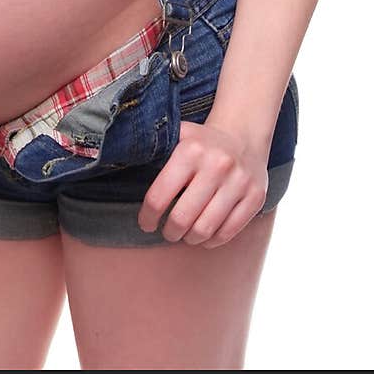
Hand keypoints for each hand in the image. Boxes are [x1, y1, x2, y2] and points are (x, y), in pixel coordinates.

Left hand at [137, 116, 268, 246]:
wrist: (243, 133)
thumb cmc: (201, 141)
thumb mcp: (177, 136)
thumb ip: (154, 150)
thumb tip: (116, 164)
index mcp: (191, 150)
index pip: (159, 196)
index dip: (148, 217)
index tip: (146, 224)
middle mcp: (217, 165)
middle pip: (182, 218)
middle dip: (170, 232)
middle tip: (167, 232)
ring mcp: (239, 182)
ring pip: (205, 229)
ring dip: (190, 239)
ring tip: (184, 234)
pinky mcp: (256, 197)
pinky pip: (229, 232)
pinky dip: (212, 240)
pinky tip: (204, 235)